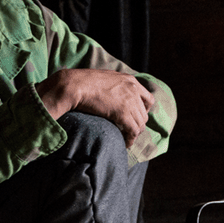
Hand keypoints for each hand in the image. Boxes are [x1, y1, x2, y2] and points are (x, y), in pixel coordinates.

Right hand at [36, 69, 153, 146]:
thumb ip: (115, 86)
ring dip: (134, 133)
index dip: (144, 111)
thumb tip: (113, 95)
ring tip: (126, 139)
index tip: (136, 118)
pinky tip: (125, 143)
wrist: (74, 85)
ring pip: (140, 124)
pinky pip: (133, 131)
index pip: (148, 99)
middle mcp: (133, 89)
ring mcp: (129, 101)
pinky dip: (130, 139)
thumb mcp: (105, 78)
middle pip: (144, 114)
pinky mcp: (122, 113)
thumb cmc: (83, 82)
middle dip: (138, 124)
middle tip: (129, 132)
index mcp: (130, 80)